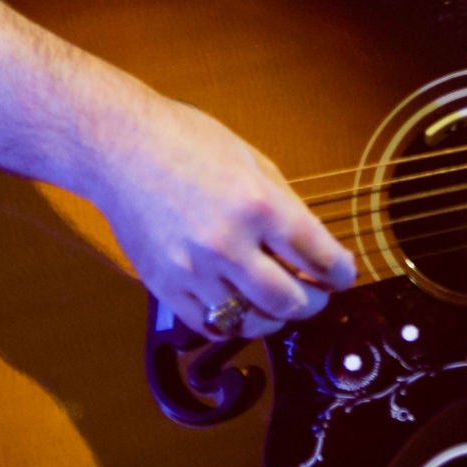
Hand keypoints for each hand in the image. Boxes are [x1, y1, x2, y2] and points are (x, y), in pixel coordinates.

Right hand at [88, 94, 356, 339]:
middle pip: (289, 298)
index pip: (318, 255)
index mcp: (258, 205)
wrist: (120, 150)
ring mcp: (193, 270)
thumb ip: (286, 205)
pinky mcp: (164, 286)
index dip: (341, 272)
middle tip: (319, 295)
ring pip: (250, 320)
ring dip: (276, 319)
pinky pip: (209, 324)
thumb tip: (313, 244)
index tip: (345, 276)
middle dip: (314, 302)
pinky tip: (244, 310)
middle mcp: (228, 243)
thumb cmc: (188, 143)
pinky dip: (233, 323)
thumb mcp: (254, 161)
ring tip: (283, 306)